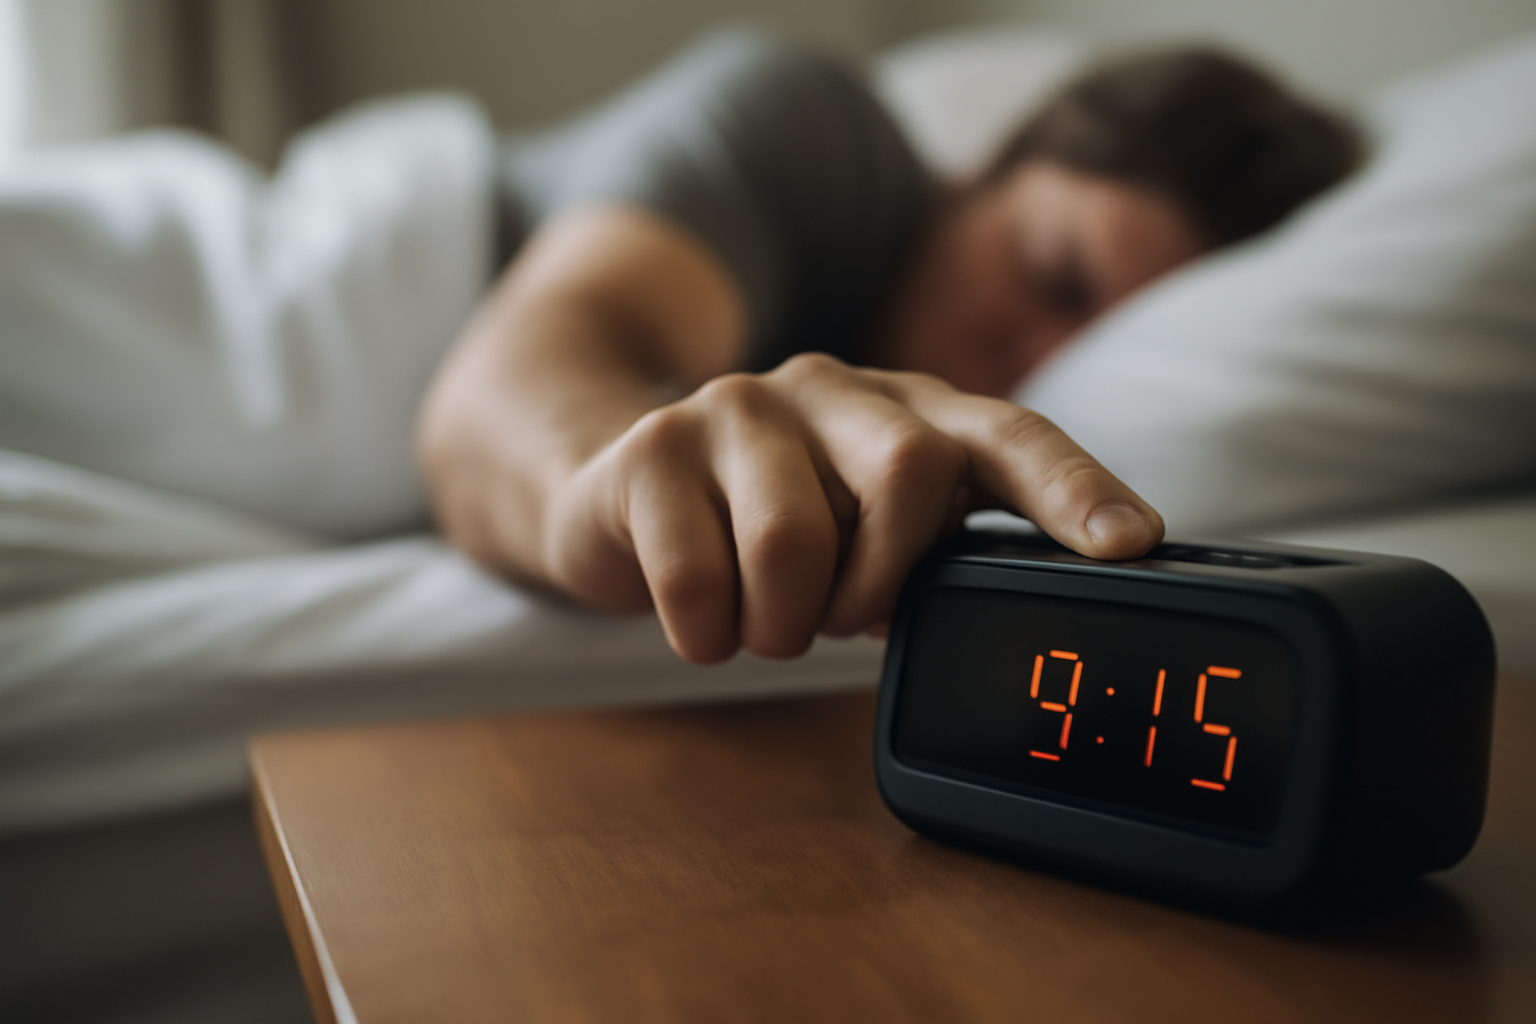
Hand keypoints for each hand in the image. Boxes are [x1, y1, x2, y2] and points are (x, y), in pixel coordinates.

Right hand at [539, 352, 1162, 662]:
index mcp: (908, 411)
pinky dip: (708, 632)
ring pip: (793, 541)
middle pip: (907, 473)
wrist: (617, 481)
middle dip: (879, 583)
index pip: (1010, 437)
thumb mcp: (864, 530)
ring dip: (783, 622)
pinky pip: (697, 577)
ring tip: (764, 619)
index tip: (1127, 547)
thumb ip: (932, 555)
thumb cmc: (769, 521)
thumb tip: (1010, 629)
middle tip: (837, 617)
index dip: (1073, 489)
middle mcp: (833, 389)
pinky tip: (703, 620)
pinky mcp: (654, 446)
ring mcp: (738, 405)